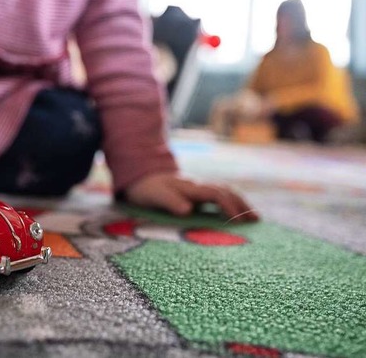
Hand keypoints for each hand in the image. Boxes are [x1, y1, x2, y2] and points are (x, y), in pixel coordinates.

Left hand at [124, 173, 258, 222]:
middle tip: (256, 220)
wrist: (142, 178)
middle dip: (242, 204)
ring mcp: (200, 189)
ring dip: (241, 203)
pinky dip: (233, 204)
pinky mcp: (199, 195)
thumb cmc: (148, 190)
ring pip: (226, 193)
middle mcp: (199, 186)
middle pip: (226, 191)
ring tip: (255, 218)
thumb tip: (188, 210)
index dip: (227, 206)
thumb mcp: (156, 196)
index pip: (215, 194)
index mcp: (191, 187)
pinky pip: (221, 198)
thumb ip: (170, 202)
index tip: (236, 220)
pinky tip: (239, 216)